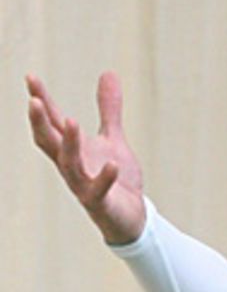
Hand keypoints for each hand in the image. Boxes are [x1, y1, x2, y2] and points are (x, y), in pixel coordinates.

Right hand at [27, 72, 146, 244]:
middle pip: (49, 142)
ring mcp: (83, 186)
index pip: (51, 122)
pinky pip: (98, 191)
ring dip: (69, 144)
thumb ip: (109, 110)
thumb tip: (108, 73)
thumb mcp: (113, 139)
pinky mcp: (100, 203)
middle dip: (39, 122)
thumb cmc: (117, 178)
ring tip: (71, 121)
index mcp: (72, 150)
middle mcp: (72, 167)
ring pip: (69, 165)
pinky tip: (112, 165)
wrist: (131, 218)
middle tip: (33, 100)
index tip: (31, 77)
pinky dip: (104, 178)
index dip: (41, 100)